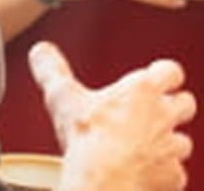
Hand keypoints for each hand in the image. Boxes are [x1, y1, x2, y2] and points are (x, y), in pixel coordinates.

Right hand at [35, 41, 193, 190]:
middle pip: (186, 103)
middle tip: (152, 110)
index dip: (163, 73)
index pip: (170, 71)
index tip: (152, 77)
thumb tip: (41, 50)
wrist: (104, 180)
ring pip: (182, 141)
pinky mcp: (173, 176)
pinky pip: (174, 172)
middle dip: (173, 105)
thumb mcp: (61, 95)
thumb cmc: (86, 136)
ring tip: (145, 144)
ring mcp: (171, 148)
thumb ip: (52, 69)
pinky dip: (162, 172)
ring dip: (168, 141)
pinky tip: (142, 172)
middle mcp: (163, 116)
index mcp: (142, 90)